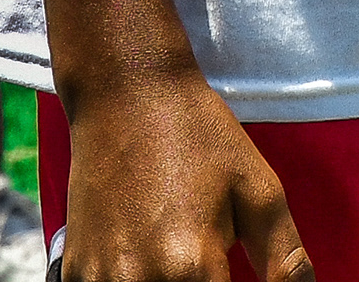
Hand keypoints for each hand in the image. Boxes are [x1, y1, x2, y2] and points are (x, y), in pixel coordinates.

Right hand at [57, 68, 309, 281]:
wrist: (125, 95)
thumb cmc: (200, 137)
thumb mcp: (258, 190)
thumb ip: (283, 258)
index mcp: (192, 265)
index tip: (233, 276)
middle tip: (212, 267)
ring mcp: (101, 281)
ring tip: (183, 258)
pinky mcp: (75, 273)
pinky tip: (148, 262)